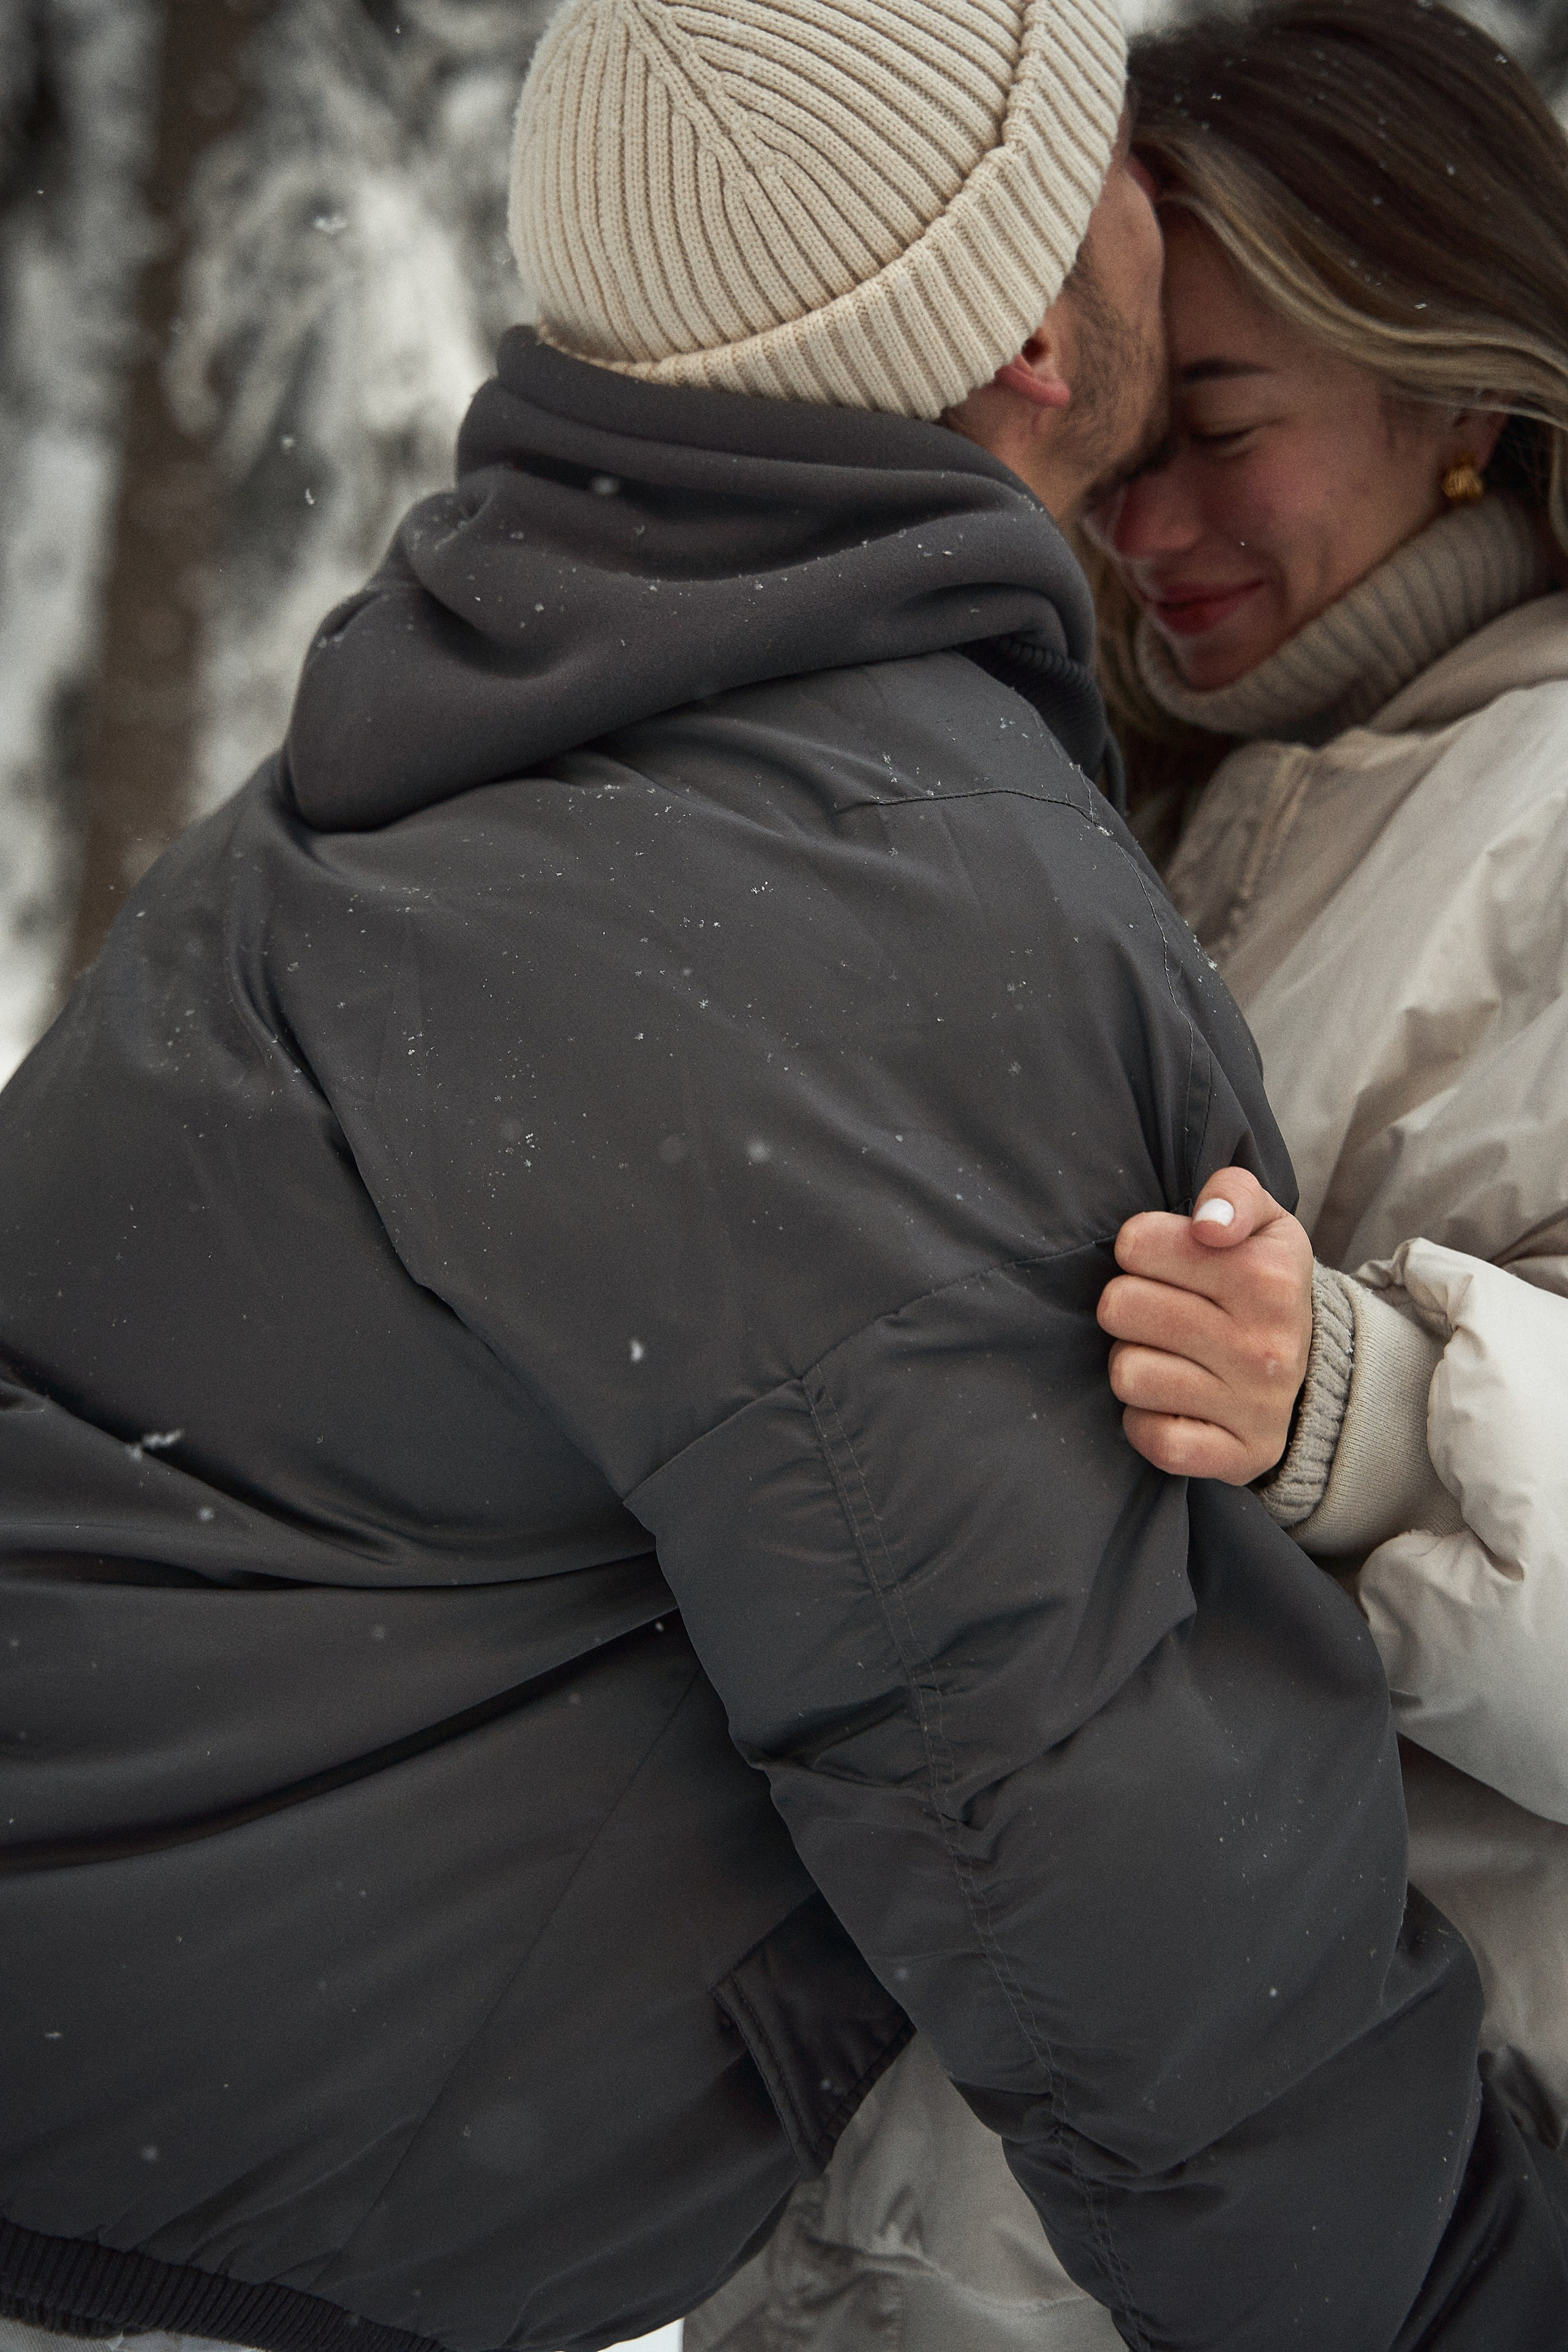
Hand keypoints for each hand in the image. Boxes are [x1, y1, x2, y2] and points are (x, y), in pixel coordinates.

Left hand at [1097, 1169, 1314, 1483]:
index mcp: (1268, 1274)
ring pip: (1127, 1373)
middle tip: (1161, 1314)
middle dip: (1129, 1306)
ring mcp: (1253, 1407)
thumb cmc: (1264, 1286)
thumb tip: (1208, 1225)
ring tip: (1169, 1356)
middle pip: (1119, 1306)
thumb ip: (1232, 1194)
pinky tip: (1173, 1403)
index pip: (1136, 1243)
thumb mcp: (1264, 1222)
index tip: (1168, 1264)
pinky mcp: (1236, 1457)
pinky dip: (1147, 1421)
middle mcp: (1265, 1343)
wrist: (1318, 1377)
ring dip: (1134, 1363)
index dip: (1141, 1250)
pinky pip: (1151, 1437)